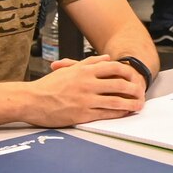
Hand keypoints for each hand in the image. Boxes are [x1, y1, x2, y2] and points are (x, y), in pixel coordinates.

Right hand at [21, 57, 146, 125]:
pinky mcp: (82, 114)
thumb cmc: (47, 86)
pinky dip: (117, 113)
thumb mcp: (69, 69)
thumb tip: (106, 58)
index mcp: (84, 71)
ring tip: (138, 104)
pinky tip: (123, 114)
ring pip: (114, 100)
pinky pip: (104, 114)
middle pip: (118, 84)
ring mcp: (85, 99)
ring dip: (129, 103)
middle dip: (133, 88)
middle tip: (141, 92)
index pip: (112, 68)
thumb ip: (89, 63)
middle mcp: (87, 83)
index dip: (127, 72)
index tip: (134, 76)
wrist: (31, 100)